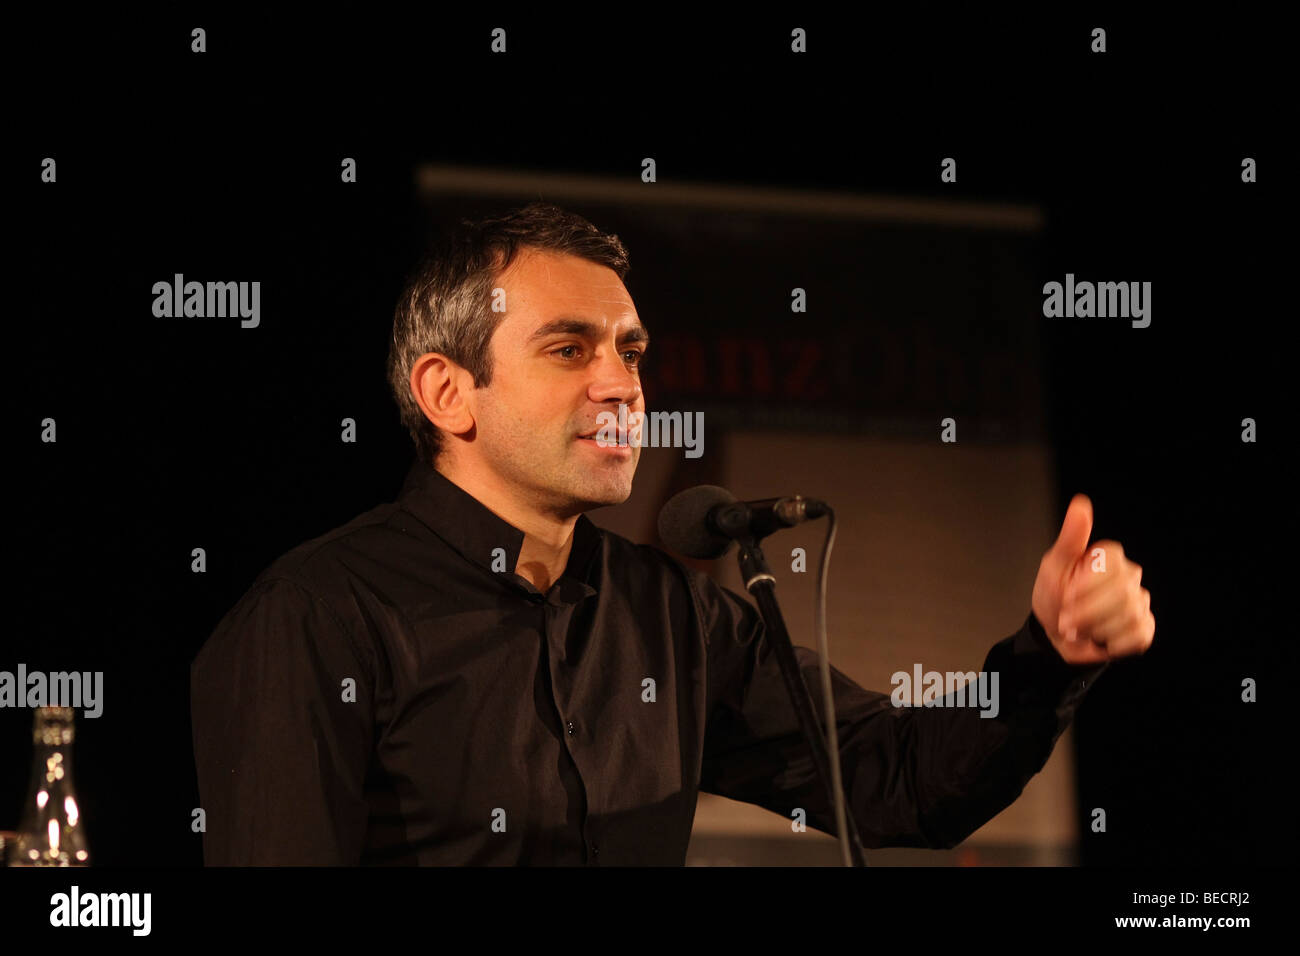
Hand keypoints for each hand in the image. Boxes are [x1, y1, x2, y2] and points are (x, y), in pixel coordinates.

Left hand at [1031, 494, 1154, 665]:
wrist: (1055, 634)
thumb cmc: (1054, 595)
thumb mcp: (1054, 566)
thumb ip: (1071, 537)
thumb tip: (1081, 504)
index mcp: (1109, 558)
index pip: (1112, 565)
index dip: (1086, 586)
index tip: (1068, 594)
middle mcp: (1130, 576)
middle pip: (1122, 594)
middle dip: (1088, 612)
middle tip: (1066, 619)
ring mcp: (1139, 602)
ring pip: (1130, 616)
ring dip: (1096, 628)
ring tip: (1080, 629)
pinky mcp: (1144, 628)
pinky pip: (1137, 636)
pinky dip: (1111, 642)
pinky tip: (1099, 638)